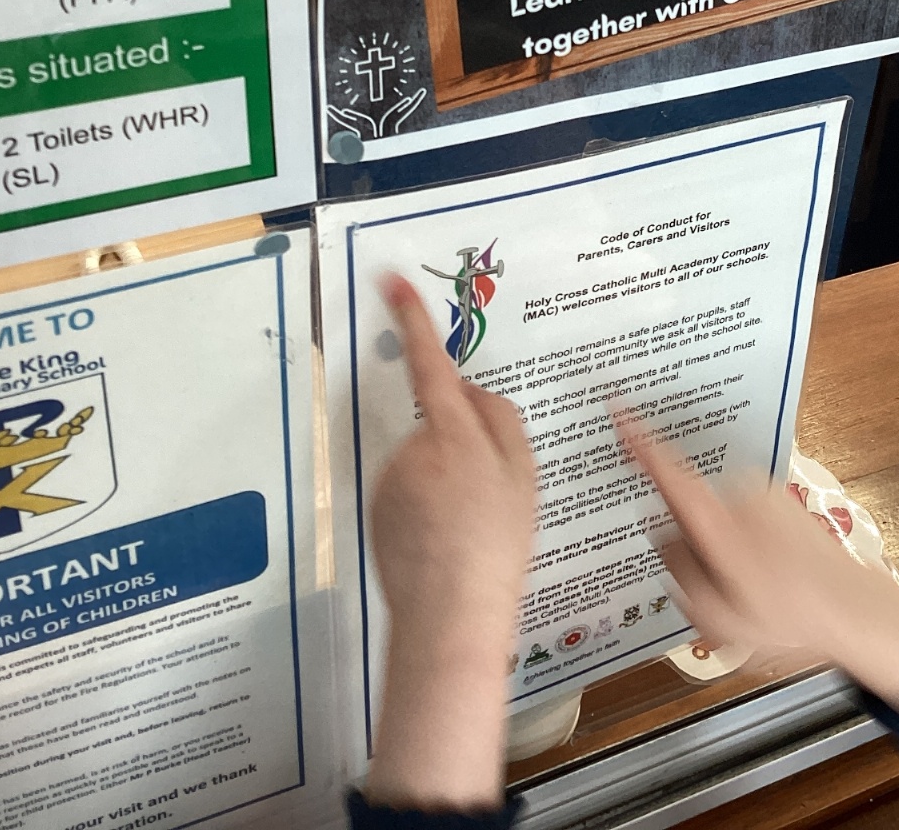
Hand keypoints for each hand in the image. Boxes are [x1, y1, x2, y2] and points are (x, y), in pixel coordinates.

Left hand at [365, 274, 537, 808]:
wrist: (449, 618)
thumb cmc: (497, 547)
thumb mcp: (523, 478)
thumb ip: (501, 421)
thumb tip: (471, 390)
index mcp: (455, 434)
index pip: (433, 364)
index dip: (413, 321)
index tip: (390, 281)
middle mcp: (414, 448)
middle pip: (441, 421)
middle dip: (461, 442)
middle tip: (490, 496)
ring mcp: (390, 479)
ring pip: (424, 458)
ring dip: (442, 478)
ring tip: (468, 527)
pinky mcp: (375, 507)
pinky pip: (407, 488)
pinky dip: (424, 505)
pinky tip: (443, 539)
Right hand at [619, 416, 898, 721]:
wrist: (856, 611)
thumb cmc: (791, 621)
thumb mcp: (719, 620)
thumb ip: (679, 575)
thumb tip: (666, 538)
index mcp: (720, 526)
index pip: (668, 476)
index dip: (638, 443)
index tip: (617, 408)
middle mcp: (740, 497)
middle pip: (686, 512)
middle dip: (693, 550)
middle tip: (721, 594)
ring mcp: (762, 492)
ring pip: (714, 518)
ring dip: (721, 550)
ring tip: (753, 593)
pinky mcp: (778, 496)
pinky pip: (739, 515)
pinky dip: (743, 541)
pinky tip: (767, 577)